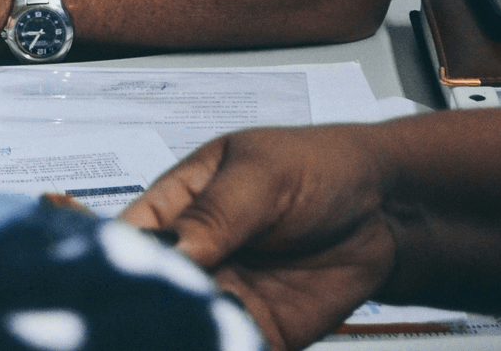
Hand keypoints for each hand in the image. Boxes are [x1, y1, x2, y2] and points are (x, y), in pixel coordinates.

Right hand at [122, 127, 401, 350]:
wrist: (385, 206)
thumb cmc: (319, 167)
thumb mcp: (262, 177)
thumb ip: (216, 216)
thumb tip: (171, 250)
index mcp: (178, 205)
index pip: (128, 238)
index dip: (115, 261)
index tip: (122, 280)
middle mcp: (194, 256)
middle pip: (150, 291)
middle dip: (151, 306)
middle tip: (170, 310)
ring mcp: (224, 295)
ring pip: (187, 326)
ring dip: (186, 330)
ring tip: (203, 322)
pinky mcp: (259, 330)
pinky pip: (232, 344)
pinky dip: (225, 344)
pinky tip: (230, 338)